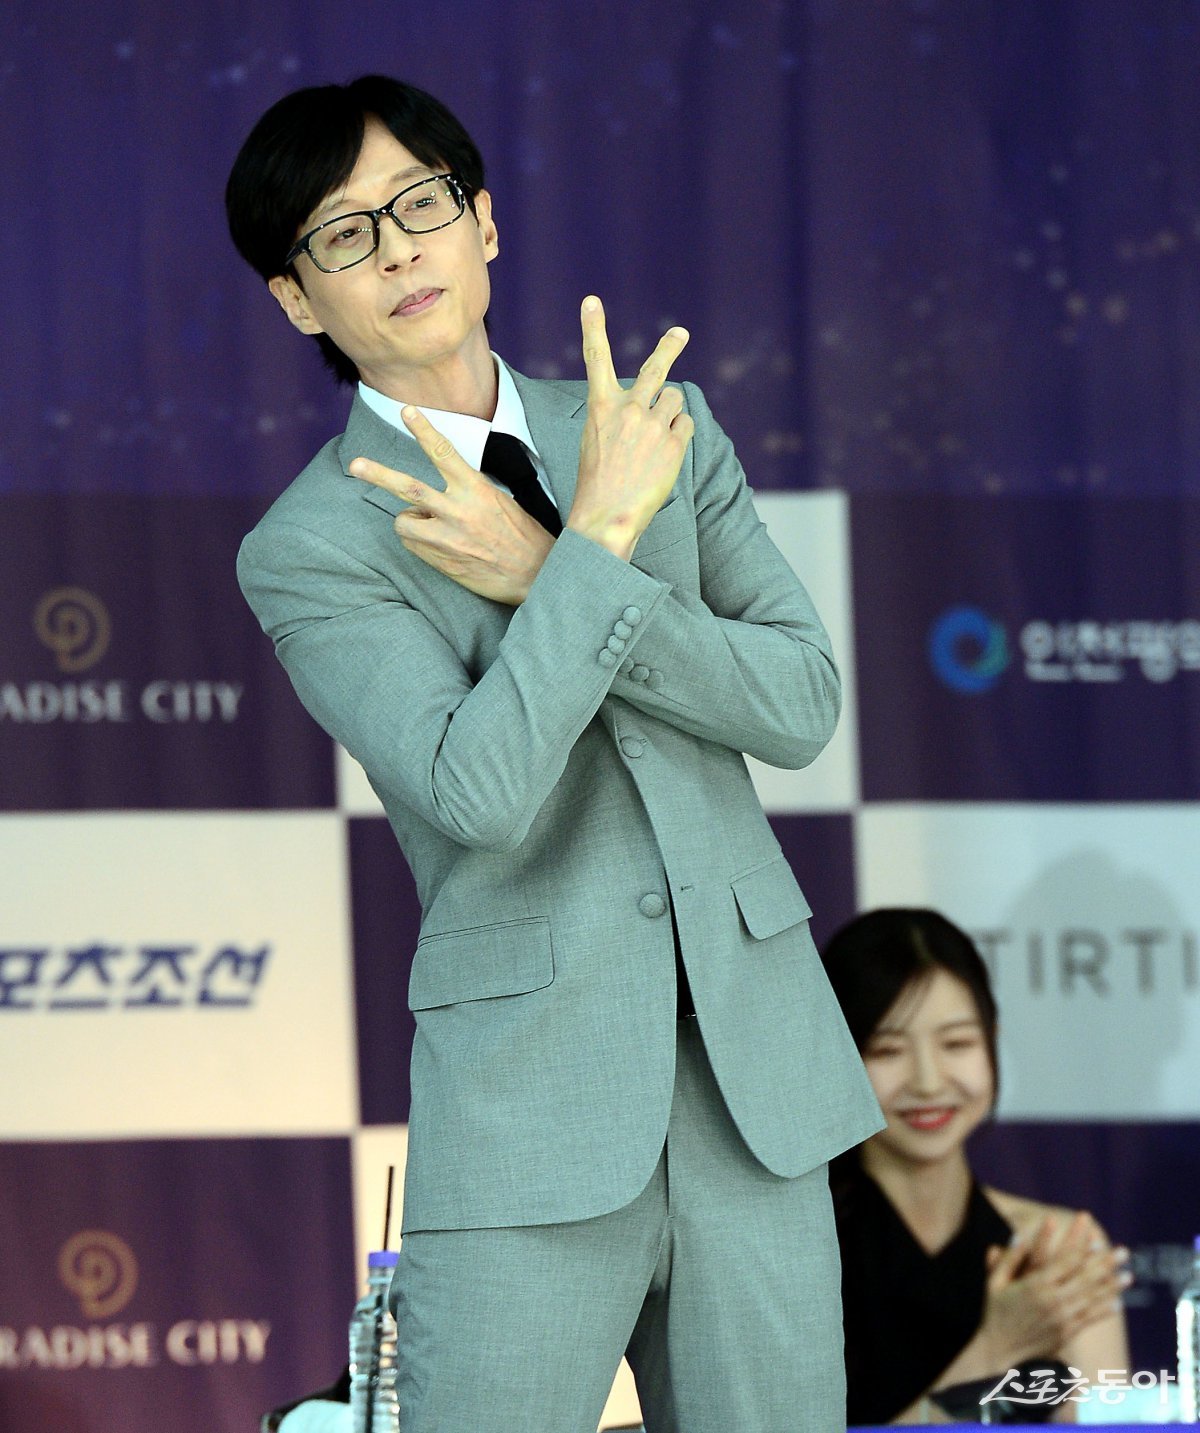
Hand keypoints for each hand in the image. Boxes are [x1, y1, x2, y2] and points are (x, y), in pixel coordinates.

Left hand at [348, 408, 554, 605]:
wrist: (534, 576)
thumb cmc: (521, 537)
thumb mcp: (500, 502)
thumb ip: (468, 492)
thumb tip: (439, 494)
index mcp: (476, 490)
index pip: (444, 453)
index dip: (423, 430)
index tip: (407, 410)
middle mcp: (459, 511)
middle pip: (408, 487)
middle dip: (378, 474)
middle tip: (355, 464)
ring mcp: (447, 538)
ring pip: (404, 521)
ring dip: (409, 521)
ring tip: (429, 525)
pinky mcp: (441, 560)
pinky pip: (413, 544)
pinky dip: (419, 542)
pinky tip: (441, 546)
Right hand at [567, 295, 694, 559]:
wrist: (607, 518)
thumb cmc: (597, 485)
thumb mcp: (597, 442)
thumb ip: (618, 417)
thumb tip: (652, 405)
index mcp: (600, 407)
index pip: (596, 358)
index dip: (593, 327)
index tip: (591, 301)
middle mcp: (628, 409)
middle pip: (655, 368)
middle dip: (669, 347)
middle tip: (679, 333)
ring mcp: (653, 425)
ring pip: (675, 400)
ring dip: (671, 414)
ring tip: (656, 441)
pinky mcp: (674, 443)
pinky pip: (685, 425)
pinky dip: (678, 436)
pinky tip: (664, 456)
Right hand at [977, 1215, 1130, 1367]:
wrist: (998, 1350)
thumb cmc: (994, 1312)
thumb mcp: (994, 1281)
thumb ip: (1009, 1259)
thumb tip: (1021, 1236)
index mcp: (1035, 1284)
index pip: (1065, 1261)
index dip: (1082, 1247)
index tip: (1096, 1236)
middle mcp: (1053, 1301)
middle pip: (1085, 1278)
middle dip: (1107, 1263)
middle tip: (1124, 1251)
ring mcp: (1062, 1318)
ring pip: (1092, 1298)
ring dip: (1113, 1286)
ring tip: (1129, 1274)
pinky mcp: (1066, 1333)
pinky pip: (1089, 1319)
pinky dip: (1105, 1310)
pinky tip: (1118, 1302)